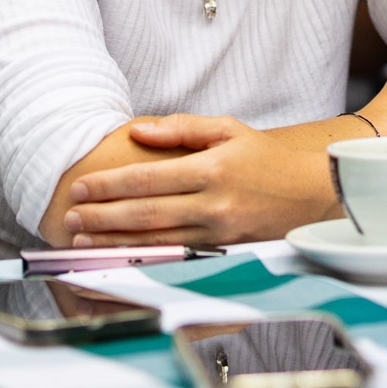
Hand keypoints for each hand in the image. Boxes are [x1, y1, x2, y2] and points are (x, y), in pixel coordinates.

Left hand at [61, 115, 335, 246]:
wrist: (314, 195)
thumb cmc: (266, 160)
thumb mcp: (229, 130)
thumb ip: (182, 129)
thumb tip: (139, 131)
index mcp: (212, 169)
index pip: (149, 179)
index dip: (110, 185)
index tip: (82, 187)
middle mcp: (215, 205)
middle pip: (147, 214)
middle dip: (103, 217)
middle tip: (72, 217)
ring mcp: (221, 235)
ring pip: (158, 241)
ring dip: (117, 242)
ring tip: (86, 239)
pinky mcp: (226, 254)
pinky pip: (178, 258)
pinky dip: (146, 258)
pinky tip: (122, 257)